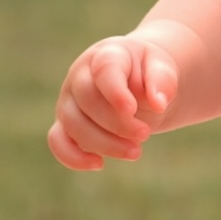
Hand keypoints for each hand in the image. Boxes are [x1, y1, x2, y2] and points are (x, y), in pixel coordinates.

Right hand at [48, 36, 179, 171]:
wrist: (138, 81)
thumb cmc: (149, 72)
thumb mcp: (162, 68)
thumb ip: (162, 80)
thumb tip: (159, 102)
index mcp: (106, 55)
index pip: (104, 71)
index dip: (115, 92)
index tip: (131, 110)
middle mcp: (80, 76)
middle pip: (87, 100)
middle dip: (117, 124)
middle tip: (145, 134)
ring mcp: (69, 99)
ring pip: (73, 124)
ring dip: (103, 143)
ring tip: (136, 152)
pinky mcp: (66, 123)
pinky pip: (58, 141)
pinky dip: (72, 157)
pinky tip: (98, 164)